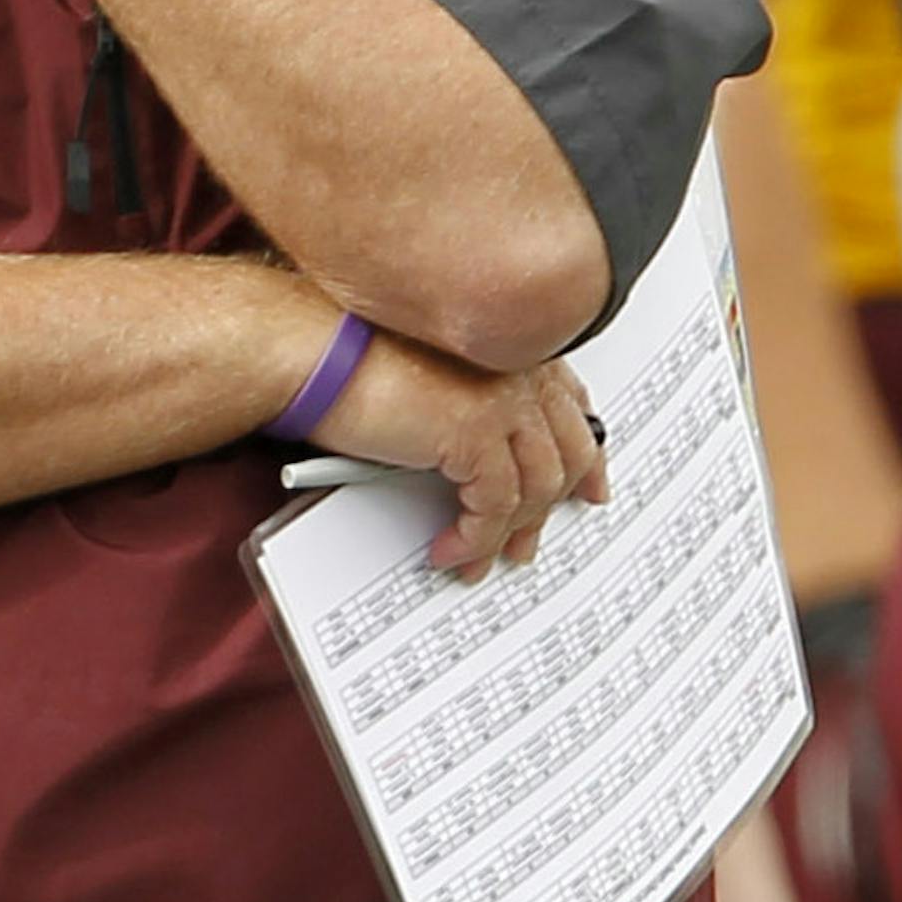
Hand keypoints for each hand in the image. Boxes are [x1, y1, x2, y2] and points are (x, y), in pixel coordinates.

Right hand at [311, 333, 607, 581]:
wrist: (312, 351)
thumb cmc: (352, 357)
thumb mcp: (435, 381)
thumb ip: (476, 404)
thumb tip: (495, 464)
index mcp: (509, 344)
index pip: (571, 404)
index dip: (585, 454)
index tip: (589, 486)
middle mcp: (516, 364)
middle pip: (569, 450)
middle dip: (552, 507)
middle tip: (527, 542)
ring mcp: (502, 395)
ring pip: (537, 488)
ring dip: (507, 534)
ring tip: (478, 557)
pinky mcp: (475, 430)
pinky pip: (495, 507)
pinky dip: (475, 539)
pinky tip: (451, 549)